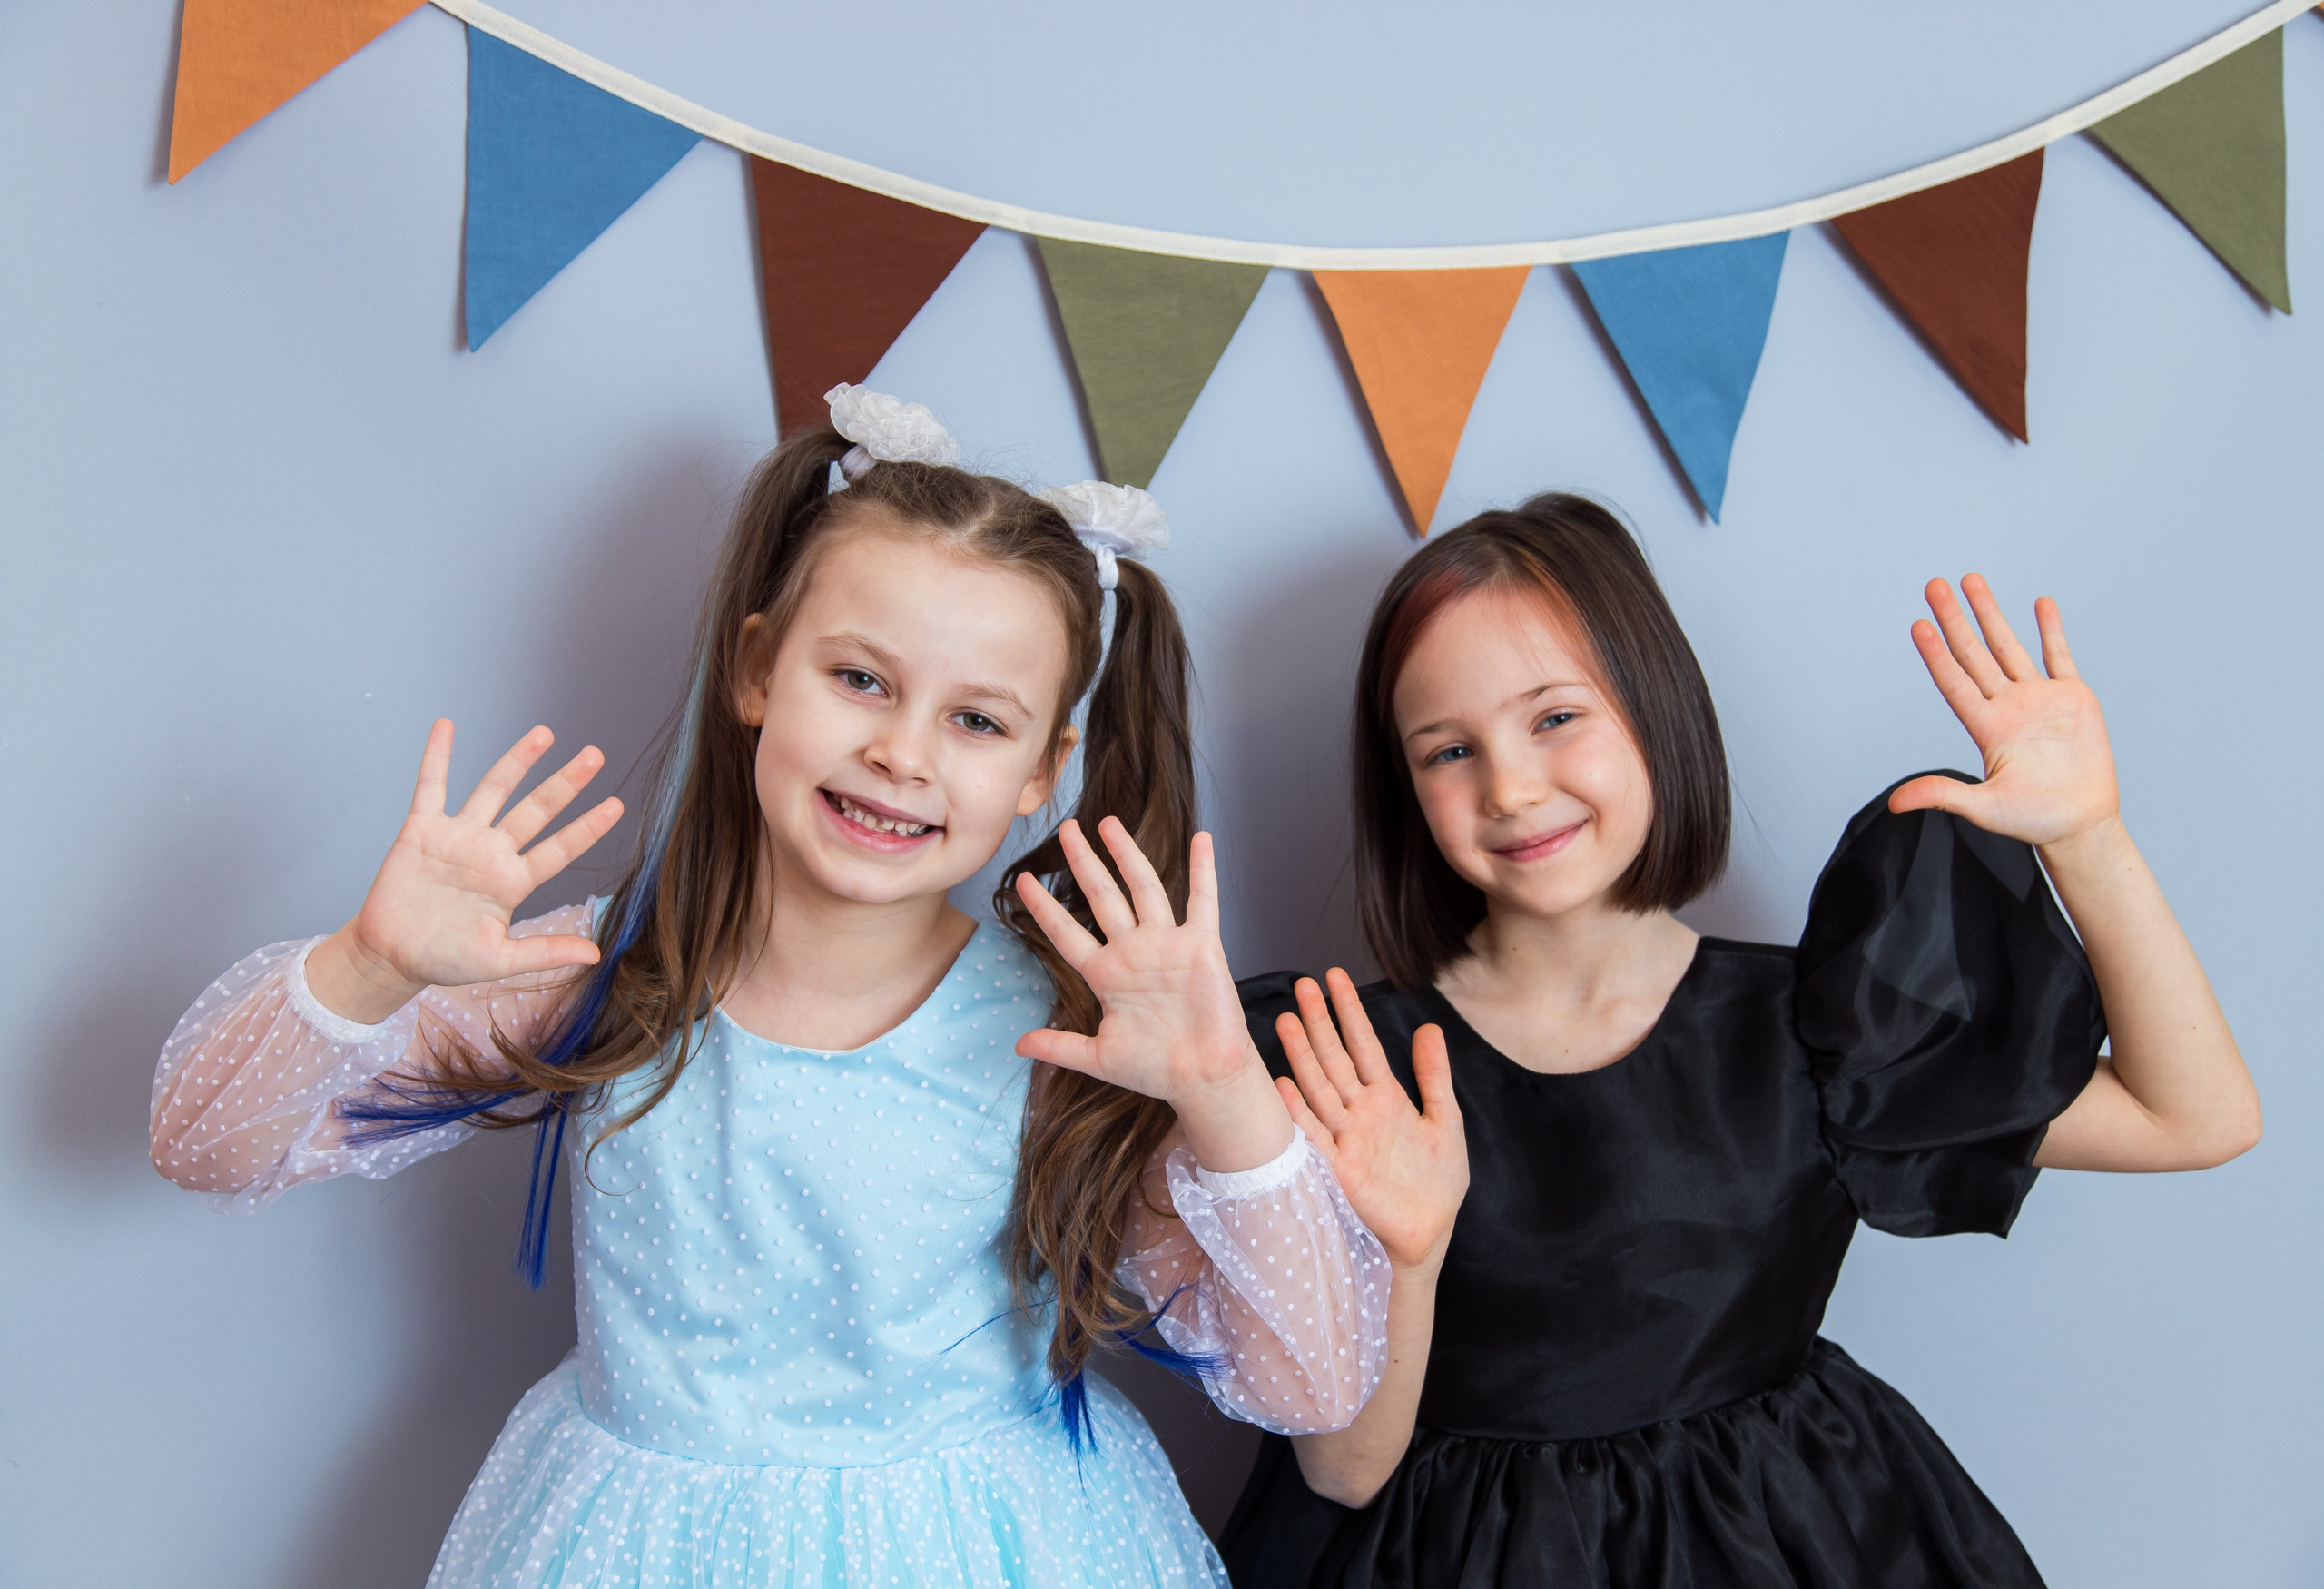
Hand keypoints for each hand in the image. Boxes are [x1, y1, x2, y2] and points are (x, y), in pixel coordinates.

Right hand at [311, 721, 623, 1020]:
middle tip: (595, 755)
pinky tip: (446, 726)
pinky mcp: (421, 831)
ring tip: (544, 732)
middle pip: (536, 809)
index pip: (559, 849)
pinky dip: (437, 756)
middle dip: (565, 783)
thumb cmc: (444, 960)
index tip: (617, 805)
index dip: (587, 827)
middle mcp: (492, 852)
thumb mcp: (499, 961)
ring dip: (517, 761)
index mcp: (513, 882)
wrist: (390, 957)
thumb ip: (545, 952)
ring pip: (494, 789)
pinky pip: (430, 787)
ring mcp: (459, 838)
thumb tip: (595, 955)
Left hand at [1012, 819, 1287, 1168]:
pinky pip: (1203, 900)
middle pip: (1102, 896)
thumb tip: (1017, 1045)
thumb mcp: (1098, 1058)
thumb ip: (1059, 1047)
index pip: (1067, 932)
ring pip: (1143, 887)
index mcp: (1107, 975)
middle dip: (1083, 862)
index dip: (1045, 907)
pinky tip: (1202, 839)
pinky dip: (1204, 869)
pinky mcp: (1201, 946)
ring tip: (1110, 823)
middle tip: (1066, 828)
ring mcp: (1167, 945)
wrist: (1204, 1079)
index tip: (1023, 881)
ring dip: (1128, 854)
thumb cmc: (1156, 1070)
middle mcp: (1134, 951)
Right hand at [1275, 969, 1468, 1271]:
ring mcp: (1344, 1138)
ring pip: (1318, 1088)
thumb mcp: (1445, 1121)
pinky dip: (1296, 1111)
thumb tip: (1429, 1027)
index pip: (1363, 1045)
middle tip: (1302, 985)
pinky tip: (1282, 1085)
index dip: (1349, 1011)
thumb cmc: (1437, 1183)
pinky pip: (1312, 1135)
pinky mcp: (1335, 1168)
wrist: (1428, 1233)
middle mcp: (1358, 1112)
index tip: (1334, 976)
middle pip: (1334, 1059)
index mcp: (1386, 1099)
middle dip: (1318, 1022)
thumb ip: (1434, 1076)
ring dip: (1301, 1056)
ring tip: (1285, 1021)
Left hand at [1890, 574, 2119, 849]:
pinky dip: (2051, 630)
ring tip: (1972, 581)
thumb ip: (1943, 795)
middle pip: (1974, 654)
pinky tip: (2040, 603)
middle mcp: (2008, 707)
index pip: (1954, 682)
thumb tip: (1896, 803)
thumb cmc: (2033, 820)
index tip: (1918, 624)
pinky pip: (2059, 657)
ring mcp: (2039, 700)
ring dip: (1991, 614)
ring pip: (2009, 647)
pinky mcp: (2073, 699)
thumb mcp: (1983, 808)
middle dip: (1955, 619)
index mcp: (1987, 728)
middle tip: (1934, 585)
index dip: (1936, 654)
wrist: (2080, 825)